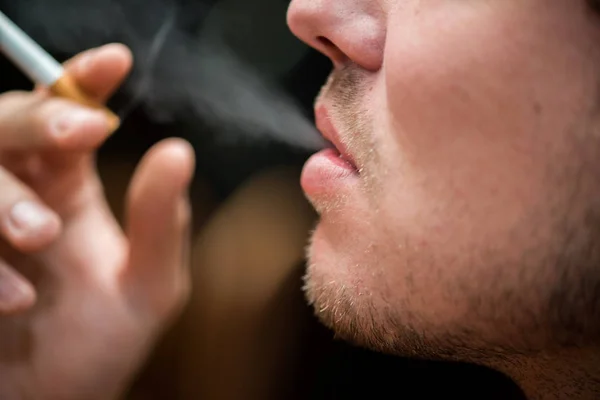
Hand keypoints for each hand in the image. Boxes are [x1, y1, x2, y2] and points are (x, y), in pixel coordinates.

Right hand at [0, 44, 194, 399]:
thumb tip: (178, 151)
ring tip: (41, 235)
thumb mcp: (148, 288)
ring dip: (1, 193)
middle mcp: (20, 195)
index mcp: (67, 190)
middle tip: (80, 129)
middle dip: (37, 117)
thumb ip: (162, 225)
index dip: (84, 81)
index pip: (69, 116)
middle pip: (6, 122)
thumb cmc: (97, 349)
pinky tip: (13, 300)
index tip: (115, 62)